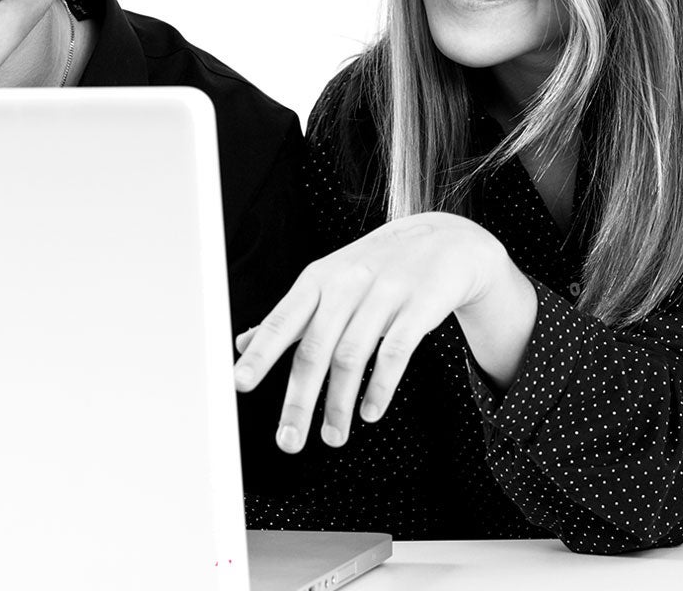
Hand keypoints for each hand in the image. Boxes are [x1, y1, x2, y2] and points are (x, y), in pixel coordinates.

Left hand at [232, 212, 506, 453]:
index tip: (239, 383)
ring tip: (332, 435)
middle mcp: (346, 285)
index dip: (260, 353)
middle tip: (288, 441)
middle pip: (315, 349)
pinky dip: (381, 386)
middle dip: (300, 400)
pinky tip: (370, 412)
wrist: (443, 241)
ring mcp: (384, 294)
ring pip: (352, 354)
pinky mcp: (419, 306)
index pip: (282, 322)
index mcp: (317, 281)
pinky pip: (396, 351)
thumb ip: (291, 317)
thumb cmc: (376, 268)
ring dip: (339, 403)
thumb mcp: (328, 283)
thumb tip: (243, 344)